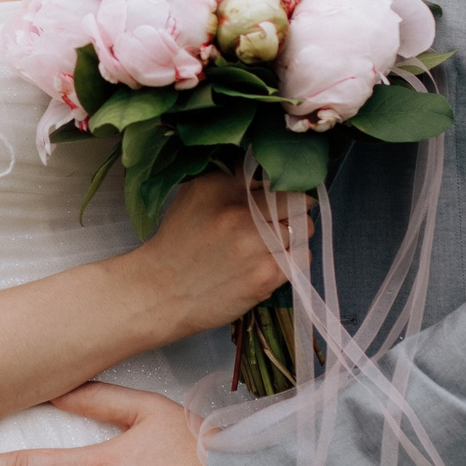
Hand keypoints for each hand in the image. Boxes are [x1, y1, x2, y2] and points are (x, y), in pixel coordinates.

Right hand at [135, 168, 289, 337]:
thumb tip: (266, 173)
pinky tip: (272, 263)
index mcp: (222, 186)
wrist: (160, 292)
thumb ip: (230, 179)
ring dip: (296, 236)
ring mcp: (255, 244)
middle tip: (285, 220)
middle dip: (296, 209)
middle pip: (297, 200)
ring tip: (276, 244)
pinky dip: (293, 259)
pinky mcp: (265, 275)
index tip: (278, 197)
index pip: (274, 175)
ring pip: (305, 229)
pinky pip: (302, 258)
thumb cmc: (178, 244)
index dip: (280, 187)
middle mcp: (240, 212)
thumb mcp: (195, 195)